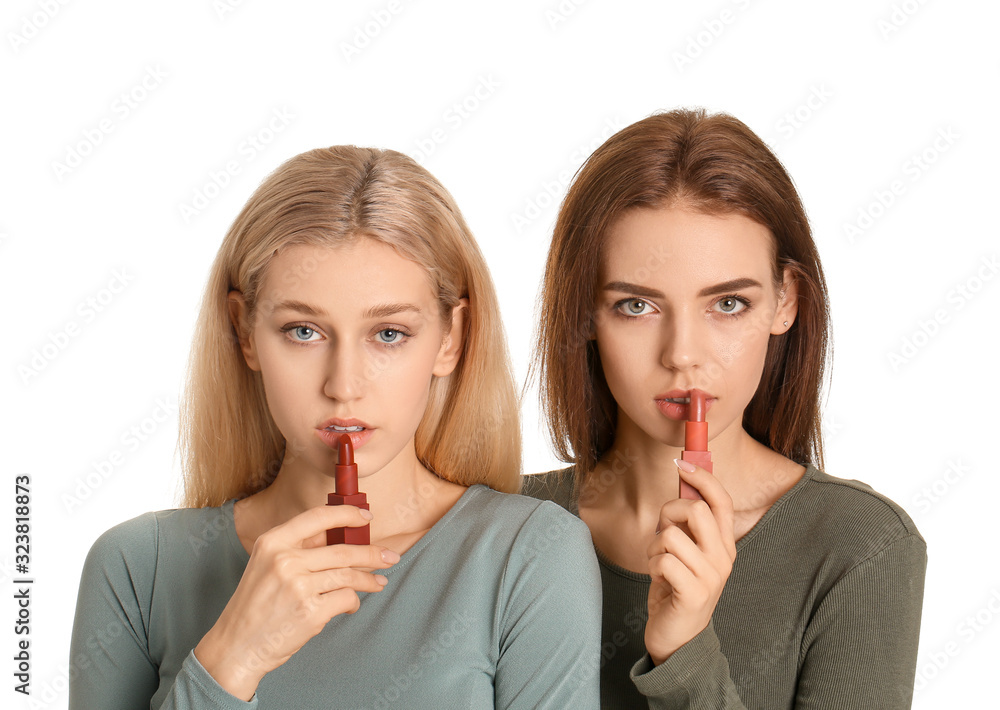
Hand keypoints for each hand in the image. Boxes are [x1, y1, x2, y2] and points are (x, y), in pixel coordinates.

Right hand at [194, 505, 397, 699]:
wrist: (236, 646)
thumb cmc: (254, 606)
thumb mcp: (266, 565)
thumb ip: (298, 549)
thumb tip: (342, 536)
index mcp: (273, 542)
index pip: (318, 517)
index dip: (347, 514)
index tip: (366, 517)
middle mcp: (285, 560)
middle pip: (343, 549)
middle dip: (372, 554)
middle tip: (390, 557)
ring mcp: (298, 586)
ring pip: (349, 575)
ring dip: (369, 580)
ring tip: (379, 582)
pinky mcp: (310, 612)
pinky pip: (346, 599)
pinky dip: (353, 602)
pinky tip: (350, 606)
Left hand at [644, 460, 735, 664]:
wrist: (678, 639)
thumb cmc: (676, 589)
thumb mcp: (685, 552)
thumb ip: (686, 524)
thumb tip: (683, 483)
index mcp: (724, 545)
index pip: (721, 501)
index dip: (702, 478)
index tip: (681, 464)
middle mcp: (723, 558)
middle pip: (695, 510)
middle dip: (668, 513)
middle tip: (662, 532)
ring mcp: (711, 577)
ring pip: (671, 535)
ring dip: (654, 546)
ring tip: (658, 563)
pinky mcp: (694, 593)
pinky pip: (663, 560)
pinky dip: (652, 565)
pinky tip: (658, 579)